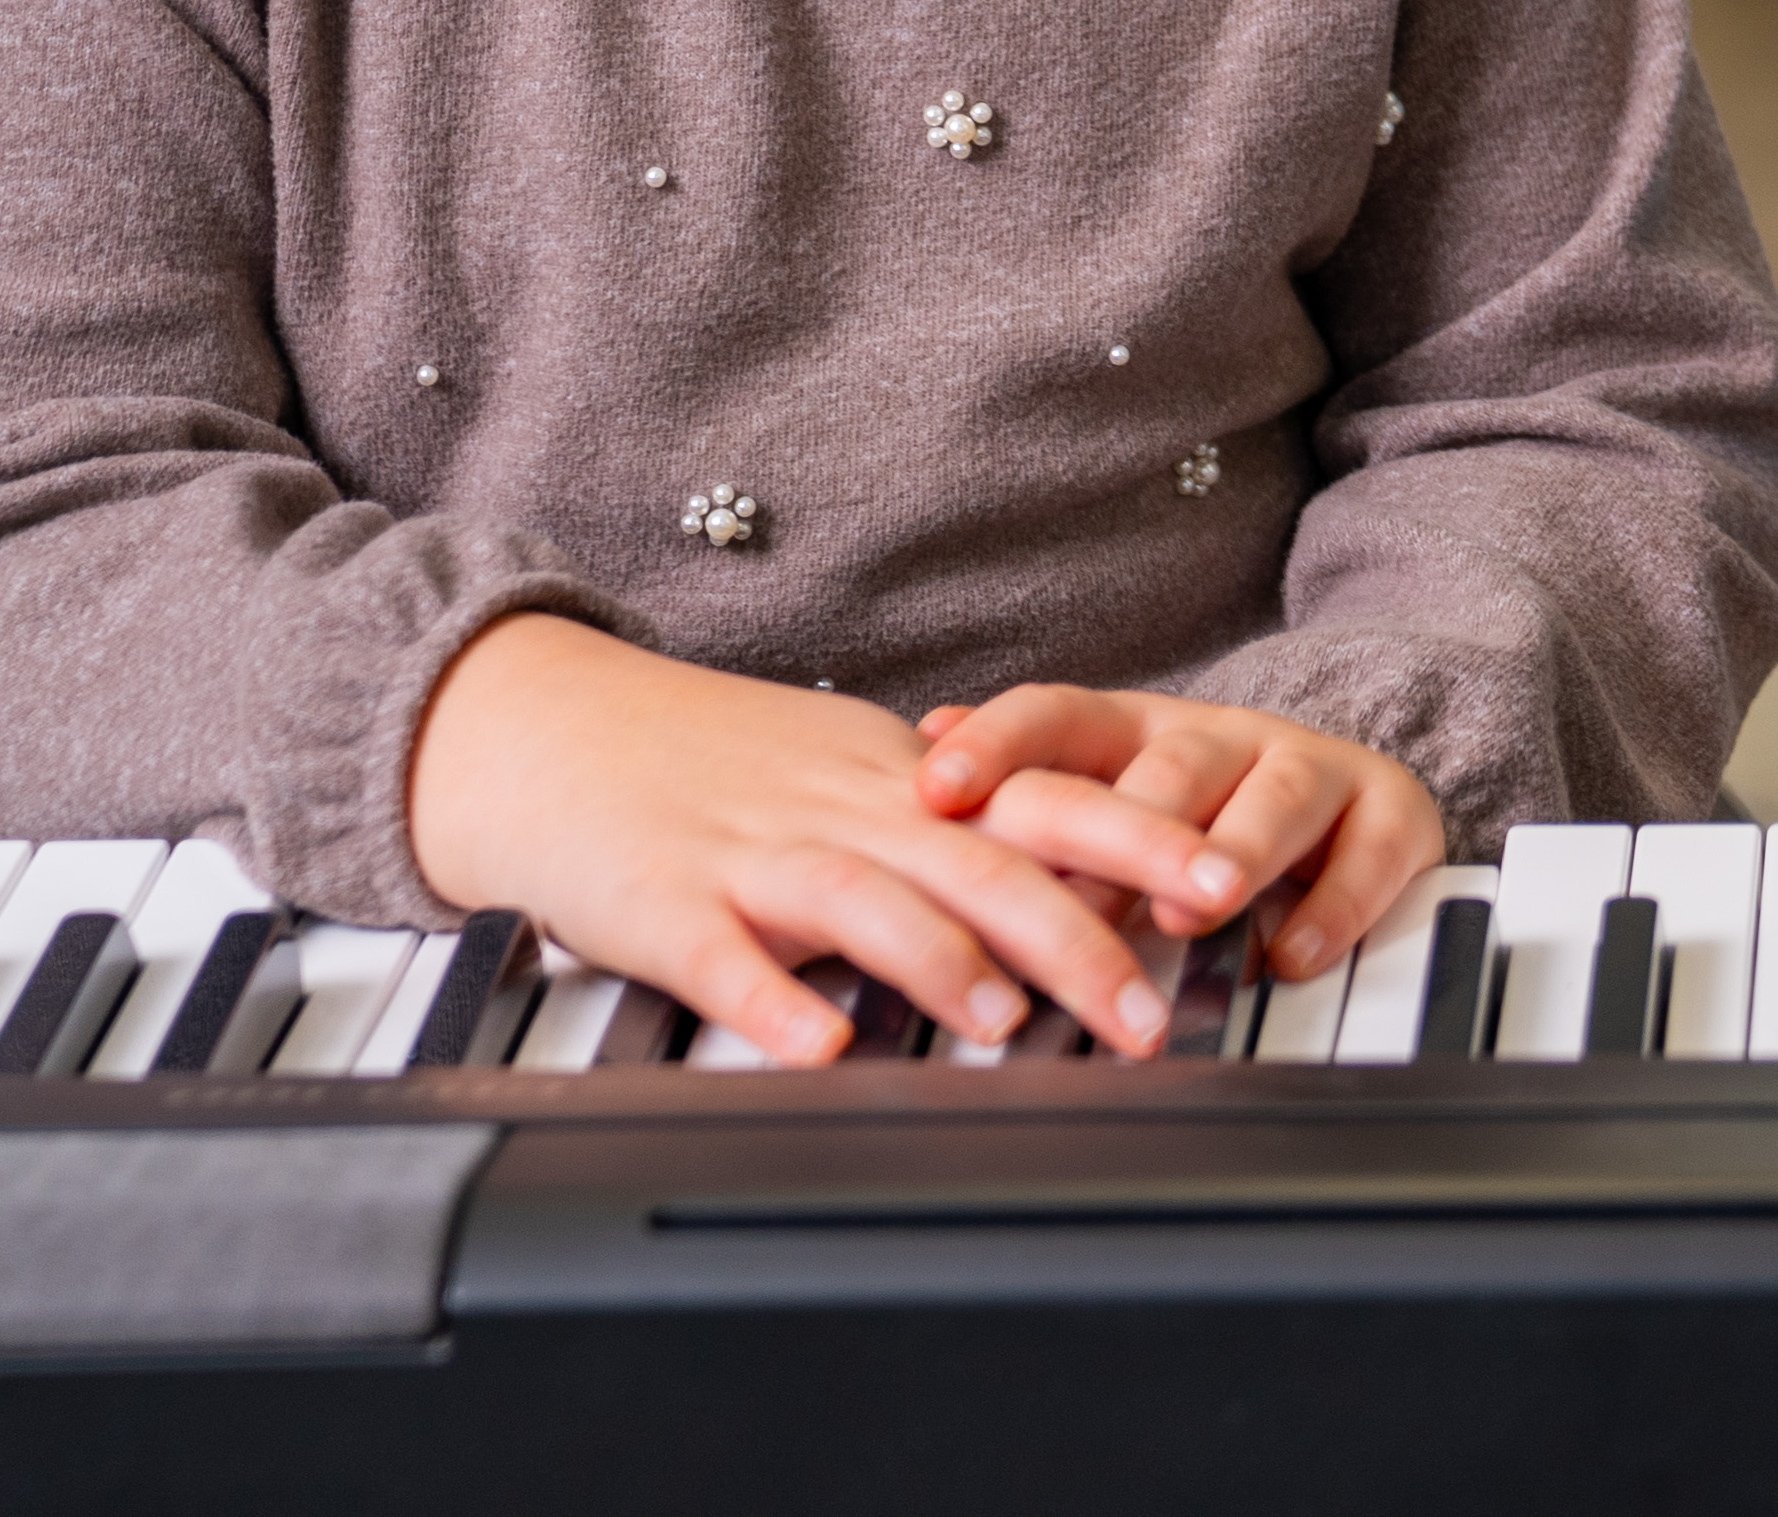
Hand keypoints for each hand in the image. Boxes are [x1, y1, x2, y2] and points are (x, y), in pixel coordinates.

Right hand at [409, 614, 1173, 1065]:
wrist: (548, 729)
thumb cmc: (713, 764)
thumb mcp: (856, 776)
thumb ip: (958, 827)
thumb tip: (1078, 880)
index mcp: (904, 783)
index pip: (1048, 801)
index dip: (1142, 841)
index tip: (1229, 882)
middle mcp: (847, 810)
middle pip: (981, 861)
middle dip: (1079, 936)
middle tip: (1149, 1013)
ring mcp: (752, 854)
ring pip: (866, 901)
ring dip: (940, 964)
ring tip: (1006, 1026)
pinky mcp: (660, 904)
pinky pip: (720, 957)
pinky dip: (770, 1001)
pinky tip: (816, 1048)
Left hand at [911, 686, 1442, 981]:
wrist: (1357, 798)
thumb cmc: (1202, 812)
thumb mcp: (1107, 794)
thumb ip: (1027, 783)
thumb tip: (917, 740)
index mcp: (1139, 731)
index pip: (1060, 714)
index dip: (997, 744)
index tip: (933, 792)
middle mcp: (1224, 738)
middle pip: (1174, 762)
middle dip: (1131, 820)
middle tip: (1085, 888)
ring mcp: (1311, 771)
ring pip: (1276, 794)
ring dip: (1235, 851)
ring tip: (1199, 904)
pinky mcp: (1391, 816)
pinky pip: (1369, 852)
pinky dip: (1333, 906)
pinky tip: (1293, 955)